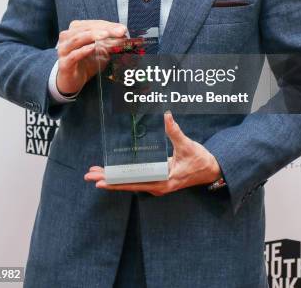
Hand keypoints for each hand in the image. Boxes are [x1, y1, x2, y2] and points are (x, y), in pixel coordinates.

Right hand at [56, 20, 127, 95]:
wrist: (73, 80)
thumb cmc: (86, 62)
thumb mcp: (101, 50)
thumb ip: (110, 42)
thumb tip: (123, 34)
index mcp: (75, 30)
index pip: (93, 24)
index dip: (108, 25)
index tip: (122, 29)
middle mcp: (67, 37)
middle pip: (86, 29)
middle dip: (104, 29)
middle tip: (119, 32)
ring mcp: (64, 50)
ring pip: (77, 39)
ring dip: (93, 36)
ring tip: (106, 35)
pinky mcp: (64, 64)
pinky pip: (73, 55)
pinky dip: (83, 50)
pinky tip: (93, 47)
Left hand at [84, 111, 221, 194]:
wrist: (211, 171)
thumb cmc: (200, 160)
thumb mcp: (187, 145)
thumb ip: (175, 131)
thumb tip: (165, 115)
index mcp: (163, 181)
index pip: (134, 182)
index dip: (116, 181)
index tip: (100, 180)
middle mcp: (157, 185)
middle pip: (128, 184)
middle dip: (108, 179)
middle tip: (89, 175)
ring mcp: (157, 183)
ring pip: (131, 182)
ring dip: (114, 177)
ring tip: (96, 173)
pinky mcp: (158, 179)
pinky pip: (137, 179)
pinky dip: (124, 175)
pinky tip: (114, 172)